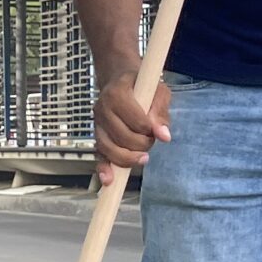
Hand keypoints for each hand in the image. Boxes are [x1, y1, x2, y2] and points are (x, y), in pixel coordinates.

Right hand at [93, 68, 172, 182]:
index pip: (134, 119)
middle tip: (151, 140)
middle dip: (141, 144)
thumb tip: (164, 136)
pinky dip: (103, 168)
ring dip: (128, 158)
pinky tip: (109, 180)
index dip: (148, 129)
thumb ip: (161, 112)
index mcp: (117, 93)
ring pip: (109, 148)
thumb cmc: (143, 87)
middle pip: (122, 136)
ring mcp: (97, 124)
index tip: (155, 129)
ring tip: (143, 157)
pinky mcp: (97, 137)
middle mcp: (102, 108)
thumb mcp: (158, 91)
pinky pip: (98, 155)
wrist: (121, 82)